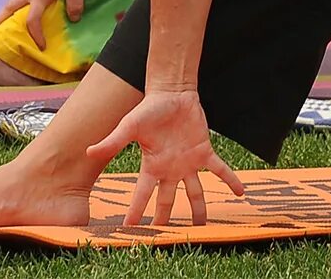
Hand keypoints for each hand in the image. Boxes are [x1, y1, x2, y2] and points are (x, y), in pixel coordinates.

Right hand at [86, 90, 245, 225]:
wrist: (171, 92)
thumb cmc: (149, 109)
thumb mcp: (129, 126)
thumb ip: (113, 142)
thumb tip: (90, 152)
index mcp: (152, 166)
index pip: (142, 195)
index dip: (135, 212)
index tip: (129, 230)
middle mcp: (170, 169)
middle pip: (168, 201)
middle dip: (166, 219)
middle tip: (167, 239)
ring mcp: (188, 163)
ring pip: (195, 192)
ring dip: (200, 209)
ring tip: (204, 227)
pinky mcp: (204, 152)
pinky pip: (220, 170)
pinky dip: (230, 180)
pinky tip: (241, 192)